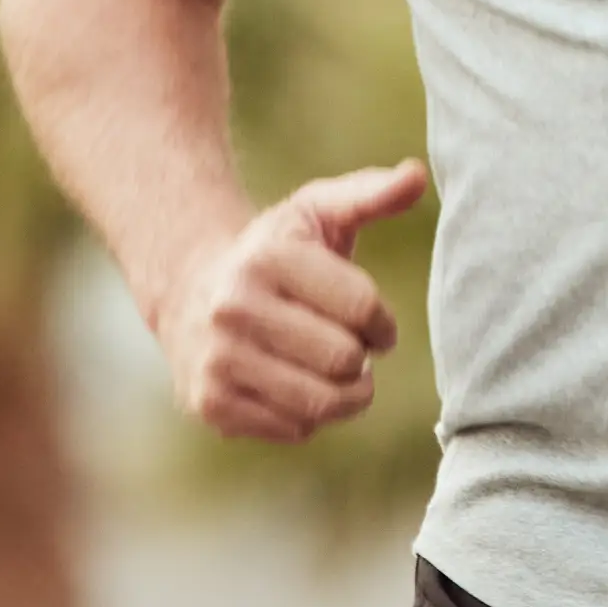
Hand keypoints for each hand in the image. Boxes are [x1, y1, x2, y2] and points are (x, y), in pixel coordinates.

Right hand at [157, 160, 422, 442]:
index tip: (374, 323)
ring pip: (321, 404)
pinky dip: (308, 417)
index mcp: (268, 259)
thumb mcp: (317, 212)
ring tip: (333, 373)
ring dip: (344, 396)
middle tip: (348, 348)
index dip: (383, 324)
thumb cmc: (276, 252)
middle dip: (361, 360)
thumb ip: (371, 194)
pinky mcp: (209, 403)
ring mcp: (217, 358)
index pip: (364, 310)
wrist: (190, 291)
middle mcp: (234, 308)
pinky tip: (292, 386)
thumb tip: (416, 175)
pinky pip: (294, 431)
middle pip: (344, 362)